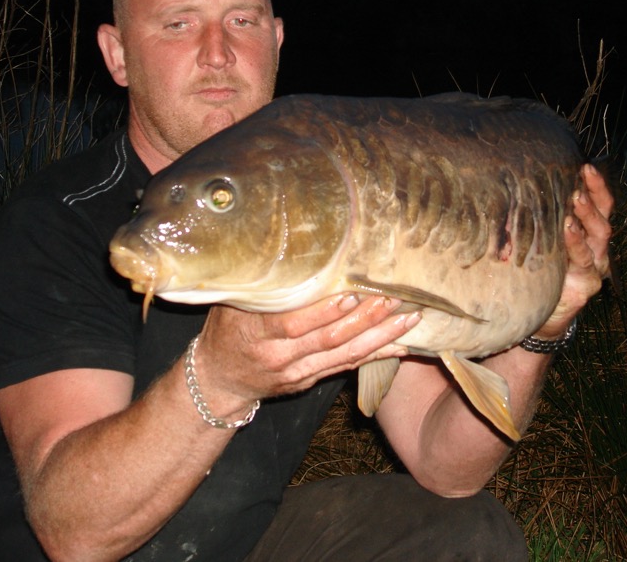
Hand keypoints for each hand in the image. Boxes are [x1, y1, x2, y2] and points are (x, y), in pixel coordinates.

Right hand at [190, 294, 419, 409]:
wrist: (218, 380)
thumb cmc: (226, 330)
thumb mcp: (231, 303)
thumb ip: (260, 284)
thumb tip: (287, 246)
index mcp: (256, 333)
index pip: (292, 324)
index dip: (324, 311)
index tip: (352, 292)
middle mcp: (278, 356)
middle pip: (327, 339)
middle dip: (364, 319)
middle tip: (394, 298)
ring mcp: (296, 372)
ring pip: (343, 355)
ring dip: (379, 337)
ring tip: (408, 318)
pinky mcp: (309, 380)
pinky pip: (347, 367)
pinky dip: (375, 356)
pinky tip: (401, 345)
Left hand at [535, 163, 613, 338]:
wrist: (542, 316)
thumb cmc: (540, 272)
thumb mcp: (542, 243)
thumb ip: (539, 221)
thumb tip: (515, 187)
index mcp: (589, 235)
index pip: (601, 205)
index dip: (597, 186)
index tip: (586, 166)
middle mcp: (597, 250)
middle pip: (603, 220)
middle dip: (592, 200)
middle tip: (577, 185)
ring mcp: (594, 269)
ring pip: (597, 240)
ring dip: (585, 219)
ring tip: (573, 204)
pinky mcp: (586, 286)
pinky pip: (584, 264)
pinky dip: (576, 246)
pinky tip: (566, 233)